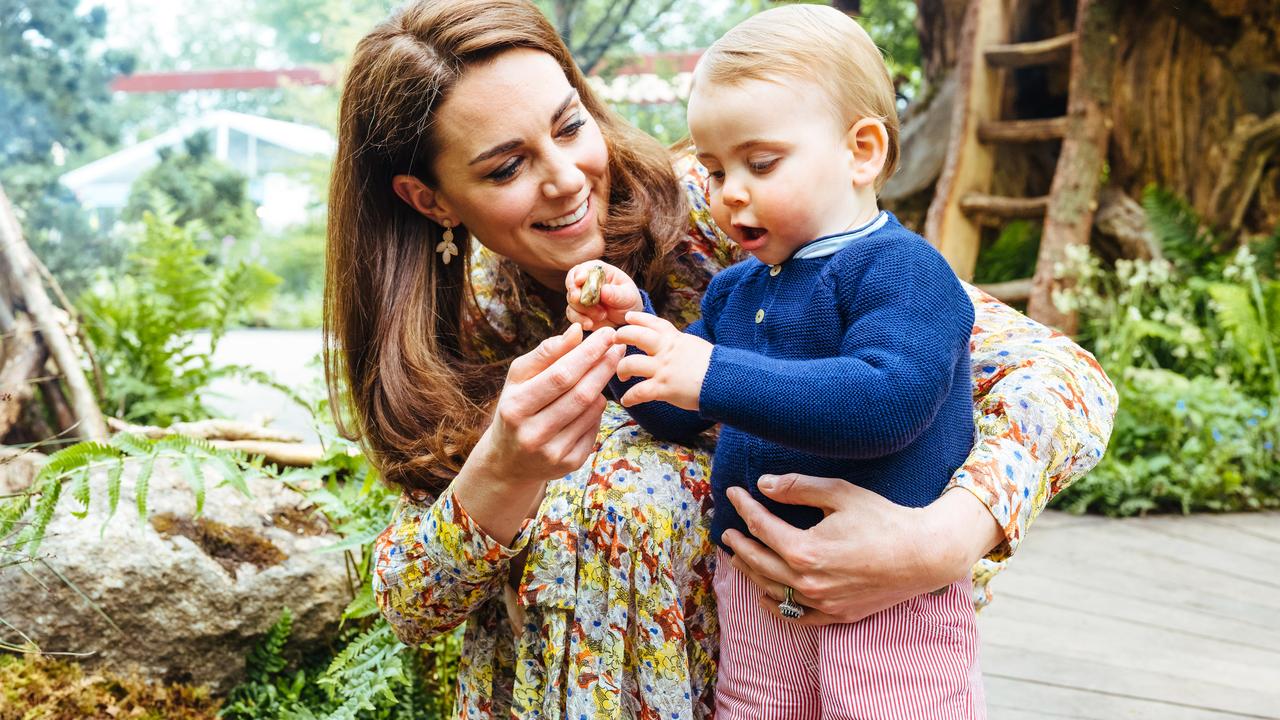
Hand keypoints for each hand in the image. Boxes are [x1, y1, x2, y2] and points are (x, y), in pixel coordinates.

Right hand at [454, 323, 624, 543]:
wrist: (508, 460)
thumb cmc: (516, 406)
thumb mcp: (519, 378)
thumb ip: (546, 353)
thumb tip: (577, 331)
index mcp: (516, 407)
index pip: (561, 375)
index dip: (588, 353)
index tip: (607, 334)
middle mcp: (533, 434)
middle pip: (581, 394)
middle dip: (603, 366)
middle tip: (618, 346)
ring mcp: (553, 453)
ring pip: (591, 411)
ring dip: (602, 386)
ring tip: (603, 369)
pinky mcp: (569, 464)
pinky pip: (594, 428)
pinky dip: (598, 409)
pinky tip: (593, 398)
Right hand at [564, 261, 643, 329]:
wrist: (627, 319)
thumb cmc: (629, 301)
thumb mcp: (628, 296)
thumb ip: (617, 294)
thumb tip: (604, 290)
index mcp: (599, 272)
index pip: (584, 268)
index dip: (579, 273)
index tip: (580, 280)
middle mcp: (586, 282)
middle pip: (572, 283)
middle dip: (574, 292)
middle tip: (578, 299)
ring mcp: (581, 296)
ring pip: (572, 301)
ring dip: (583, 310)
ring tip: (602, 315)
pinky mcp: (578, 311)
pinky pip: (572, 314)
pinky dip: (579, 320)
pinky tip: (590, 324)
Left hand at [613, 311, 711, 410]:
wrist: (724, 380)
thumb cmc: (714, 366)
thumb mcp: (695, 346)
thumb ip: (680, 345)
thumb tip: (674, 346)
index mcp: (675, 339)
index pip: (654, 323)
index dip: (639, 318)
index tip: (628, 317)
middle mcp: (666, 351)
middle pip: (636, 336)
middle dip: (622, 336)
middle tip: (615, 341)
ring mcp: (663, 369)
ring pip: (630, 363)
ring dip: (622, 369)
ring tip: (622, 375)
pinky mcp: (663, 388)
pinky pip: (639, 392)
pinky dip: (630, 397)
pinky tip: (627, 400)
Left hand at [721, 475, 1002, 624]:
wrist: (924, 555)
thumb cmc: (884, 520)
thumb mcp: (840, 494)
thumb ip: (798, 489)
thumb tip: (764, 485)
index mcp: (805, 550)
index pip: (761, 527)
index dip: (744, 507)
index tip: (734, 492)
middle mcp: (808, 582)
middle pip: (759, 562)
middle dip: (739, 544)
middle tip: (727, 531)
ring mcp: (822, 603)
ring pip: (772, 590)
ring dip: (751, 573)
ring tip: (739, 558)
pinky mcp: (837, 614)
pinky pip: (796, 616)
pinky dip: (776, 606)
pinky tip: (765, 597)